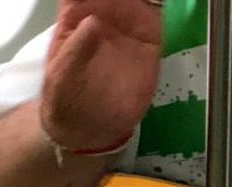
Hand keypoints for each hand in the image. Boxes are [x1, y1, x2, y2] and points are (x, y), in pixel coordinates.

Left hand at [42, 0, 163, 149]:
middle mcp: (104, 13)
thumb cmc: (65, 100)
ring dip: (145, 0)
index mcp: (74, 17)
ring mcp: (129, 25)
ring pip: (141, 0)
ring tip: (145, 4)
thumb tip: (93, 21)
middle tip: (129, 0)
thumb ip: (75, 49)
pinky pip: (161, 17)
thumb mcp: (61, 77)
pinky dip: (169, 8)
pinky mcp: (151, 41)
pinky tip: (161, 9)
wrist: (89, 128)